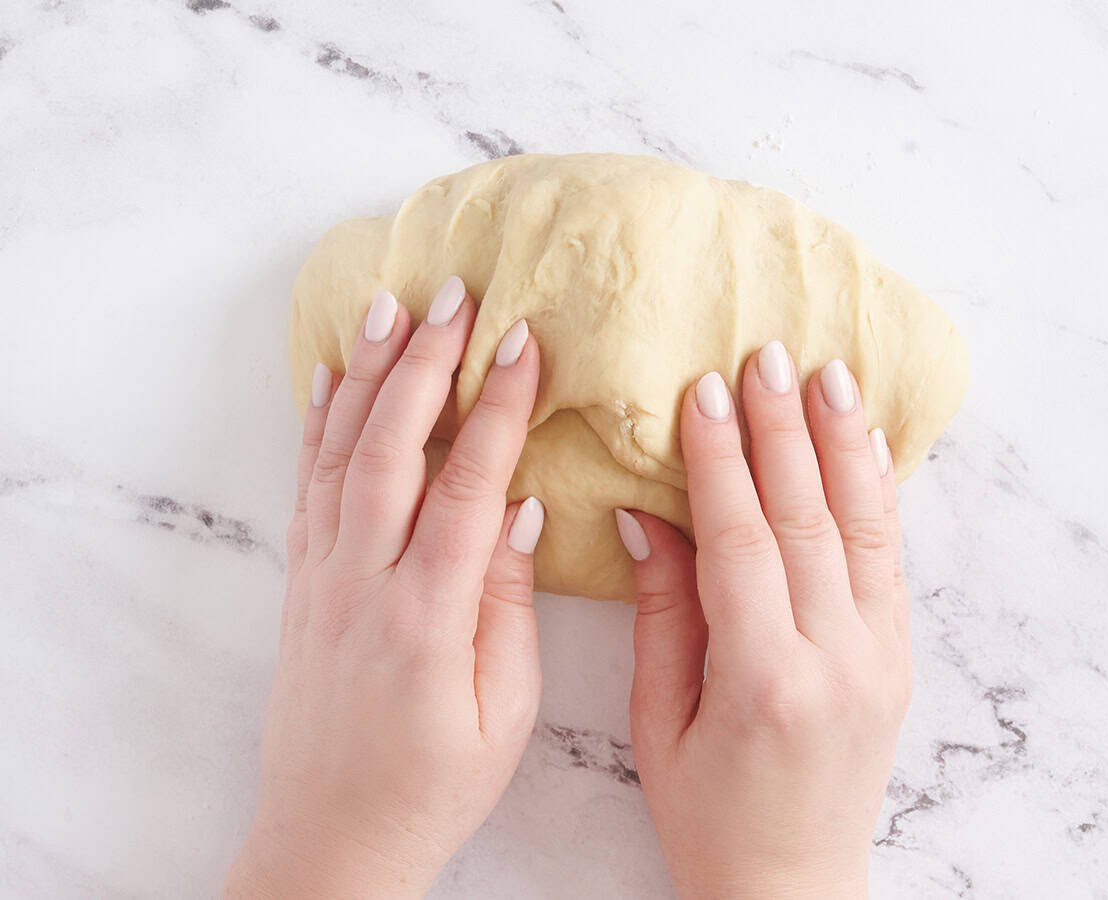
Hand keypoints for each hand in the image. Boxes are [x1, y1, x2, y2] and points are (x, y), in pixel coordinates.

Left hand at [226, 280, 544, 897]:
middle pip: (390, 449)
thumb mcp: (501, 711)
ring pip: (340, 456)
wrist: (330, 837)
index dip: (496, 409)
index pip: (466, 487)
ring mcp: (321, 579)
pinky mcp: (302, 585)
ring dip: (366, 376)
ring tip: (388, 307)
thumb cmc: (432, 784)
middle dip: (424, 363)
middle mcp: (361, 583)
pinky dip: (317, 426)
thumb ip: (506, 602)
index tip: (522, 344)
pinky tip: (329, 380)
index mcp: (424, 617)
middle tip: (453, 295)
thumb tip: (521, 508)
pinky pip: (307, 488)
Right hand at [618, 344, 910, 897]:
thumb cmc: (708, 814)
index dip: (720, 460)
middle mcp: (834, 659)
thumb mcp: (660, 721)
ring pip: (863, 526)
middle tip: (764, 354)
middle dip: (781, 429)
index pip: (741, 541)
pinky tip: (865, 441)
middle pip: (806, 518)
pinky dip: (879, 492)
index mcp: (761, 680)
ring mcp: (879, 656)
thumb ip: (662, 612)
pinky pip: (891, 558)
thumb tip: (648, 514)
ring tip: (827, 372)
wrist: (793, 885)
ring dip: (842, 442)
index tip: (704, 391)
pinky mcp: (898, 656)